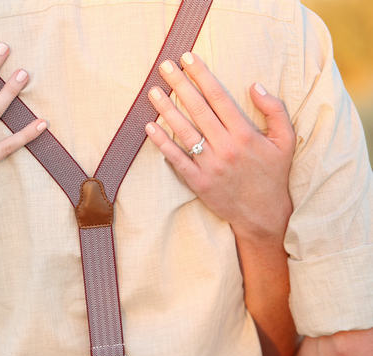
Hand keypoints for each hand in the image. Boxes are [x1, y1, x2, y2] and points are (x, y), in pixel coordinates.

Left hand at [145, 52, 294, 242]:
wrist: (264, 215)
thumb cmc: (273, 174)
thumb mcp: (286, 141)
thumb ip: (275, 110)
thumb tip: (255, 85)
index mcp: (246, 134)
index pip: (219, 97)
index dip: (202, 76)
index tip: (188, 59)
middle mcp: (226, 147)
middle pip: (198, 109)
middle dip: (180, 85)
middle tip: (164, 66)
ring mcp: (211, 165)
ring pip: (184, 131)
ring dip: (167, 109)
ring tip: (153, 91)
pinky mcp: (198, 182)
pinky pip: (177, 159)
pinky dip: (162, 143)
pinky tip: (150, 127)